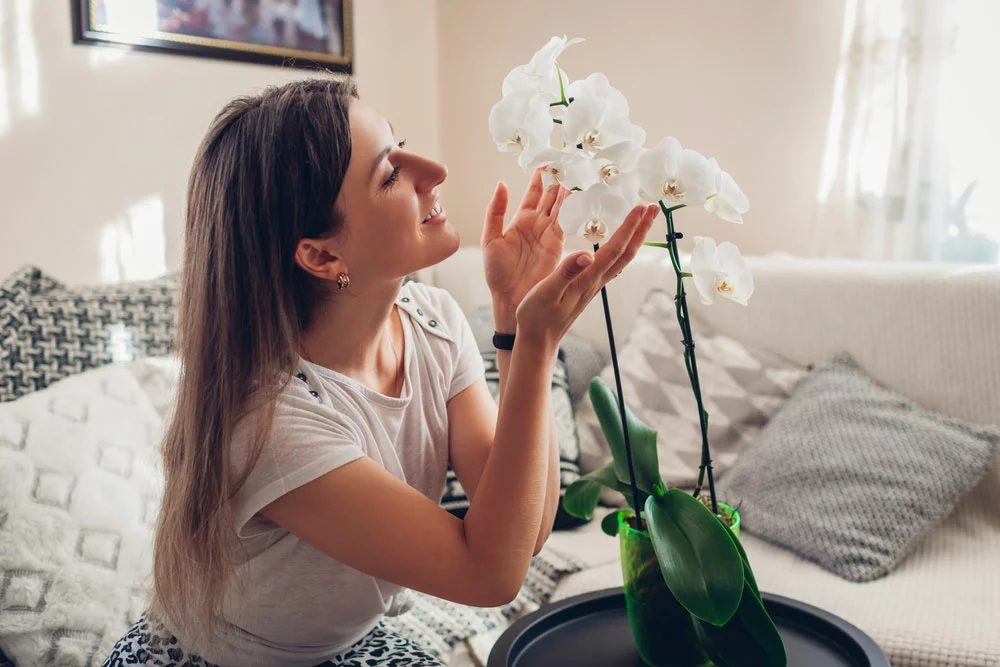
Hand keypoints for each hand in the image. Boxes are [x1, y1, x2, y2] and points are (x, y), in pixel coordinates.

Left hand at [481, 169, 570, 323]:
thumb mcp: (491, 238)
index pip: (534, 192)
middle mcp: (538, 224)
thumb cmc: (497, 273)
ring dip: (568, 189)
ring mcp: (549, 233)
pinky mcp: (558, 244)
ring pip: (561, 206)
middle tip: (569, 159)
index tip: (548, 159)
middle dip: (560, 178)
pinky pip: (566, 222)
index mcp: (521, 220)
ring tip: (576, 171)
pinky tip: (578, 193)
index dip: (540, 176)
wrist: (509, 298)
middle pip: (552, 195)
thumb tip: (501, 183)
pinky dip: (573, 207)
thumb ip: (495, 211)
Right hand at [515, 203, 659, 349]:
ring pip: (622, 258)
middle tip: (653, 207)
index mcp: (587, 278)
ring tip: (642, 220)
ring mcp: (594, 285)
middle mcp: (596, 281)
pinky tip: (619, 243)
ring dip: (635, 237)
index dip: (629, 227)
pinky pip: (612, 263)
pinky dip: (621, 247)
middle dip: (641, 229)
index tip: (641, 207)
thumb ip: (566, 271)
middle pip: (626, 252)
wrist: (538, 339)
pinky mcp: (588, 287)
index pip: (614, 249)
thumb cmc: (537, 316)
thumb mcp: (547, 291)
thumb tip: (587, 254)